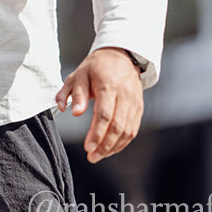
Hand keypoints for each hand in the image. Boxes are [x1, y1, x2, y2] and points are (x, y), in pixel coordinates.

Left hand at [55, 47, 143, 163]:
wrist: (121, 55)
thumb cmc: (96, 66)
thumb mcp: (79, 74)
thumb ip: (74, 93)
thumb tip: (72, 112)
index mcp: (109, 85)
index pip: (105, 115)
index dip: (97, 134)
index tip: (88, 147)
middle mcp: (125, 95)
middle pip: (118, 126)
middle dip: (105, 145)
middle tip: (92, 156)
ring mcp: (134, 101)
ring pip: (128, 130)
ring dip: (114, 147)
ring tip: (99, 155)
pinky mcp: (139, 107)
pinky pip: (133, 128)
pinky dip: (123, 142)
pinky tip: (111, 148)